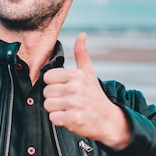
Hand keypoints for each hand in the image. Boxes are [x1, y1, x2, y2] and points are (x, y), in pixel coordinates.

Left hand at [43, 32, 131, 149]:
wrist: (109, 120)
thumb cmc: (95, 95)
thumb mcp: (89, 72)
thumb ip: (81, 54)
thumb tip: (82, 34)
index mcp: (76, 74)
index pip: (47, 77)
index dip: (54, 84)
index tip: (65, 89)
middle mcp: (75, 87)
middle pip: (46, 92)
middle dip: (55, 98)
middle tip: (68, 101)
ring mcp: (74, 103)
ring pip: (47, 105)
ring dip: (56, 110)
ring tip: (69, 109)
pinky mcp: (73, 119)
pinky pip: (53, 118)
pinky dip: (59, 121)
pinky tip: (70, 118)